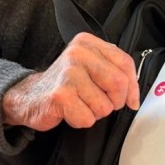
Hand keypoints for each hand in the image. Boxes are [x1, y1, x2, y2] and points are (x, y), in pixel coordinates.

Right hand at [0, 32, 139, 130]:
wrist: (29, 96)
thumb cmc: (64, 84)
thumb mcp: (90, 68)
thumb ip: (115, 73)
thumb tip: (134, 97)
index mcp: (87, 43)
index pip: (125, 63)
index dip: (132, 87)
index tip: (129, 100)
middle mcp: (77, 53)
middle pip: (119, 84)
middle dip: (113, 102)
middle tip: (98, 102)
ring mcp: (68, 73)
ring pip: (104, 106)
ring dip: (94, 113)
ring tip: (79, 104)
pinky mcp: (61, 95)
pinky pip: (88, 118)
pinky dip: (80, 121)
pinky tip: (69, 111)